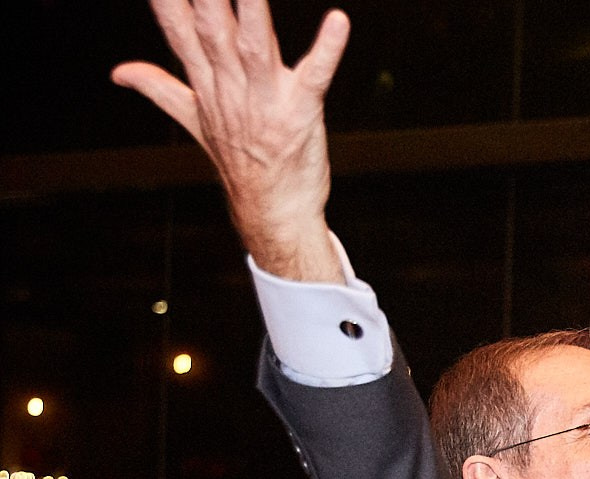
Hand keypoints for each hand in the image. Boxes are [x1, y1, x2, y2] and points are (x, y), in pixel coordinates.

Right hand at [112, 0, 350, 281]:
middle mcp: (230, 88)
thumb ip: (160, 88)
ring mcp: (266, 101)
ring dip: (252, 9)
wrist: (274, 213)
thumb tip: (119, 72)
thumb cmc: (242, 162)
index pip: (177, 30)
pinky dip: (327, 50)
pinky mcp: (303, 113)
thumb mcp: (193, 121)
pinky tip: (337, 22)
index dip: (167, 2)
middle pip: (211, 29)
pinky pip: (316, 77)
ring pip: (254, 45)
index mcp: (206, 83)